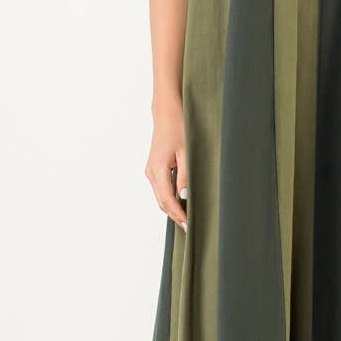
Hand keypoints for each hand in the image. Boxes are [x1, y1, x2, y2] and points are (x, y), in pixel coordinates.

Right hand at [146, 103, 188, 230]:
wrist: (167, 113)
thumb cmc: (178, 127)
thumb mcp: (186, 151)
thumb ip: (185, 175)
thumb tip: (184, 196)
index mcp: (158, 169)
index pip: (167, 199)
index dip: (178, 214)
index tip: (188, 225)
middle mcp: (151, 172)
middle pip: (162, 202)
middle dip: (175, 215)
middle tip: (189, 227)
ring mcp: (151, 171)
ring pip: (160, 197)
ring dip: (172, 208)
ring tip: (187, 218)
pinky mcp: (154, 168)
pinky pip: (161, 189)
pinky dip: (169, 199)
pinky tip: (181, 203)